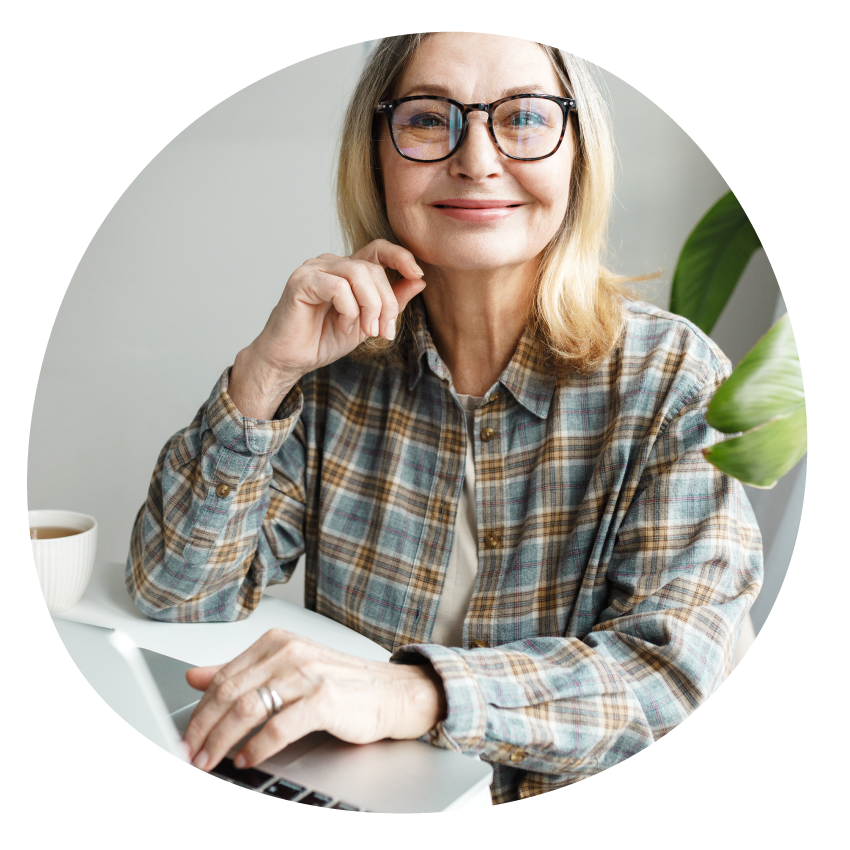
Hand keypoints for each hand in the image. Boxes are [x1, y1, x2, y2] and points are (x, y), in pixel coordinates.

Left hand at [182, 629, 446, 772]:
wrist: (392, 692)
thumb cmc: (341, 684)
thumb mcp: (286, 671)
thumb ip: (241, 673)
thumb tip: (194, 676)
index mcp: (276, 643)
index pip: (223, 676)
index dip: (199, 710)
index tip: (185, 736)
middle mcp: (289, 652)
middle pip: (230, 692)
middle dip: (203, 729)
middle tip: (190, 754)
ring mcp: (308, 673)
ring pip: (248, 709)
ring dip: (222, 741)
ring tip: (211, 762)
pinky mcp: (325, 698)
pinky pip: (279, 726)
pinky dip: (257, 747)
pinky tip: (247, 759)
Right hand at [229, 240, 425, 418]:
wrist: (290, 360)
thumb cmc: (324, 340)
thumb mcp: (368, 322)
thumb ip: (392, 302)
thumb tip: (419, 280)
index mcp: (347, 270)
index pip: (378, 249)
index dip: (400, 256)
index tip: (418, 274)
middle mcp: (330, 263)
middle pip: (373, 269)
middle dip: (387, 303)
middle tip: (383, 332)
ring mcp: (314, 269)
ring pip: (358, 274)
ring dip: (370, 307)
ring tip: (365, 331)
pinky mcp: (302, 281)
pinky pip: (338, 287)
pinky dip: (348, 310)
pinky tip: (342, 327)